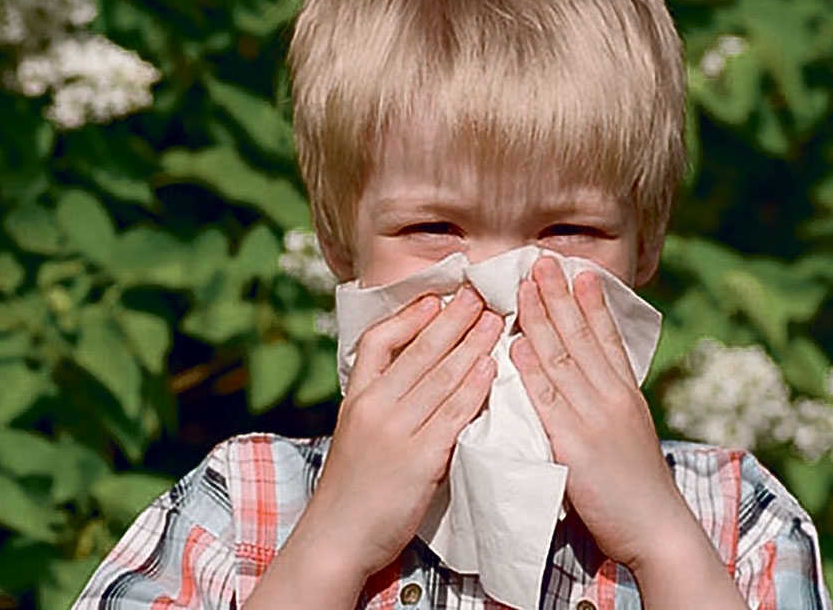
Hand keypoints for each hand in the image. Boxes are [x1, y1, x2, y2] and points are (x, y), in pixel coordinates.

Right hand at [302, 286, 501, 583]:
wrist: (337, 537)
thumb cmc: (350, 489)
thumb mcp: (354, 433)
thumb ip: (380, 403)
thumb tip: (414, 375)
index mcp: (355, 397)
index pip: (377, 341)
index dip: (409, 317)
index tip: (435, 299)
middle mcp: (373, 406)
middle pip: (419, 351)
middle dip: (454, 319)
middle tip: (479, 294)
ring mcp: (396, 431)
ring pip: (441, 376)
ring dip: (473, 345)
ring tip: (495, 321)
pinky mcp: (419, 458)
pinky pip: (453, 413)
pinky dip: (474, 387)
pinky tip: (490, 369)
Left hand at [510, 257, 690, 571]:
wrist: (658, 530)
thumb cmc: (638, 487)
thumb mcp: (629, 433)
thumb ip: (607, 404)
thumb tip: (585, 379)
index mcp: (628, 394)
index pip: (608, 337)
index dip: (591, 302)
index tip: (577, 271)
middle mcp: (614, 397)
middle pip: (582, 336)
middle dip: (559, 295)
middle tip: (541, 261)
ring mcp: (595, 418)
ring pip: (563, 357)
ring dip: (540, 318)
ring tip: (524, 286)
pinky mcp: (575, 445)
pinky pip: (548, 400)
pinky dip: (531, 369)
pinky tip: (515, 344)